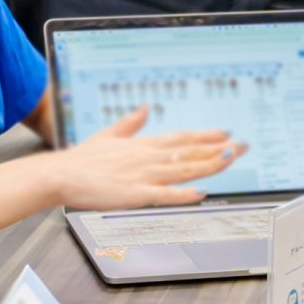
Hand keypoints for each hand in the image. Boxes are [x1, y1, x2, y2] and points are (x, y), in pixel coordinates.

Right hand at [43, 108, 241, 210]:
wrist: (60, 175)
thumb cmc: (81, 160)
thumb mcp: (108, 135)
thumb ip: (130, 123)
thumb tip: (145, 108)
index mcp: (143, 145)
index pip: (181, 139)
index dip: (205, 137)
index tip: (226, 134)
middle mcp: (147, 158)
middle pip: (189, 153)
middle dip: (218, 150)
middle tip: (243, 146)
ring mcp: (142, 175)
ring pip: (183, 170)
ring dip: (209, 165)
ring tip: (230, 160)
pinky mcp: (133, 194)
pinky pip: (164, 195)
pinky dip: (183, 194)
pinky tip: (201, 193)